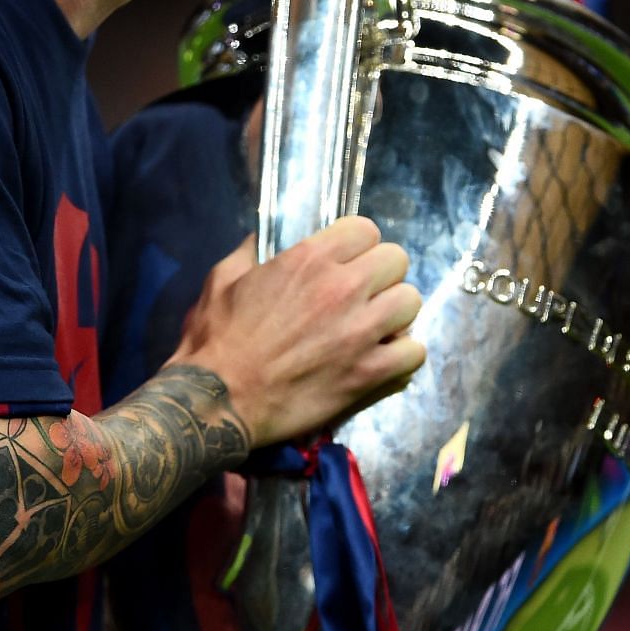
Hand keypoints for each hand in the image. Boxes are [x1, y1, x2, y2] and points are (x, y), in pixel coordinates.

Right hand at [165, 216, 423, 448]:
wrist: (219, 400)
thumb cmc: (216, 340)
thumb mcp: (222, 281)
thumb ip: (247, 254)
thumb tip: (257, 239)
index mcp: (310, 259)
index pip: (366, 230)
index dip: (358, 246)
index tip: (349, 262)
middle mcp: (343, 288)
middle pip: (396, 260)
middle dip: (382, 275)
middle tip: (364, 296)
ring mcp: (361, 331)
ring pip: (411, 302)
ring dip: (395, 314)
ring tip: (377, 328)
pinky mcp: (370, 373)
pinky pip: (414, 352)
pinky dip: (402, 356)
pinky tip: (382, 360)